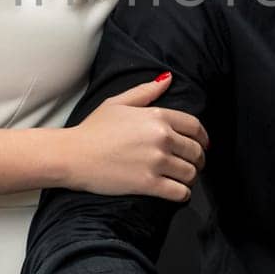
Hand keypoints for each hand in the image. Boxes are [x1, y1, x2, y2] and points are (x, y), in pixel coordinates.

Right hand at [62, 75, 208, 201]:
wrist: (72, 155)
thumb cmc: (92, 129)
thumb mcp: (118, 103)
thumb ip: (146, 91)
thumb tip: (167, 78)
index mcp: (157, 116)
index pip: (195, 127)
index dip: (202, 138)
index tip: (201, 145)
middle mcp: (161, 137)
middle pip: (196, 152)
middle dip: (197, 160)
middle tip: (191, 165)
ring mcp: (156, 161)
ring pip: (190, 174)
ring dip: (190, 178)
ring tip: (182, 180)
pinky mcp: (149, 184)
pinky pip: (180, 193)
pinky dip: (182, 194)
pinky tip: (177, 193)